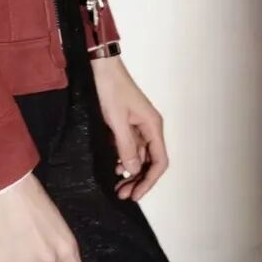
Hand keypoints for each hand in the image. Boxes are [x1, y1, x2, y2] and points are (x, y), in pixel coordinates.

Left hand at [90, 56, 167, 201]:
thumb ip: (126, 146)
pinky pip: (129, 146)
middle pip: (150, 162)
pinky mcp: (127, 123)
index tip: (135, 194)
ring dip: (130, 171)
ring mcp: (139, 125)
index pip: (159, 162)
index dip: (149, 181)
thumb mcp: (116, 120)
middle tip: (121, 194)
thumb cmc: (111, 89)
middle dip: (138, 179)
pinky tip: (114, 165)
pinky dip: (123, 158)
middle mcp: (150, 128)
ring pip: (139, 156)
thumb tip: (133, 170)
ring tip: (116, 185)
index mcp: (153, 127)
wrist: (102, 66)